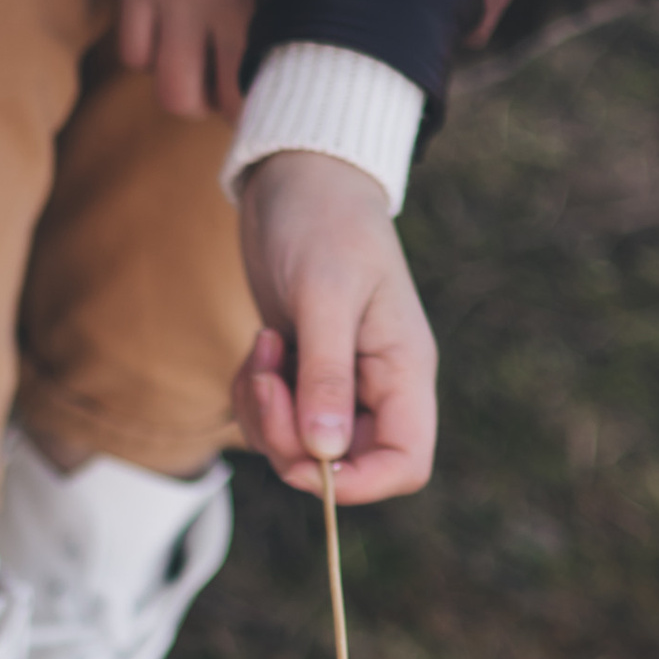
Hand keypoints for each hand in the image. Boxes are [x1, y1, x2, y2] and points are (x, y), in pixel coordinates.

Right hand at [117, 0, 281, 117]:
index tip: (271, 96)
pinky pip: (131, 50)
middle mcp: (218, 5)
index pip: (262, 83)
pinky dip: (145, 52)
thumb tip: (299, 36)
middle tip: (228, 86)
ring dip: (180, 85)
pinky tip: (162, 30)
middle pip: (210, 102)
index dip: (265, 102)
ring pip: (167, 88)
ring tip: (194, 63)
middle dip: (218, 106)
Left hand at [232, 148, 437, 503]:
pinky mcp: (299, 372)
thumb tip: (325, 453)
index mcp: (404, 371)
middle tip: (265, 382)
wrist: (297, 176)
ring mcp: (336, 381)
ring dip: (263, 414)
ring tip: (263, 348)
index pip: (406, 464)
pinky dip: (251, 396)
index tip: (306, 457)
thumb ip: (325, 376)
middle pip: (341, 463)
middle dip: (288, 439)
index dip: (359, 482)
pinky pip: (271, 418)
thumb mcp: (324, 295)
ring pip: (296, 445)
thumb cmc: (323, 221)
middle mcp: (376, 385)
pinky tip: (258, 345)